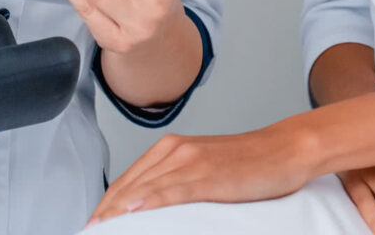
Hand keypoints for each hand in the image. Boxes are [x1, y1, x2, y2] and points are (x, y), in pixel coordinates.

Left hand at [86, 120, 316, 224]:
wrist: (284, 149)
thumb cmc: (248, 164)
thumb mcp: (204, 170)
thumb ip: (176, 183)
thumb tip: (151, 209)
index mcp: (173, 148)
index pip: (129, 179)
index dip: (108, 202)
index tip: (93, 223)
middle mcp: (176, 149)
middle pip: (130, 184)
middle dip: (108, 210)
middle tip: (90, 231)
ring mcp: (191, 160)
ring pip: (145, 188)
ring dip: (120, 210)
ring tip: (102, 229)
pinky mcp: (208, 174)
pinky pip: (173, 190)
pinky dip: (151, 201)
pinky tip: (135, 211)